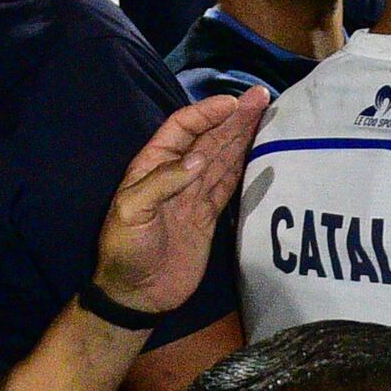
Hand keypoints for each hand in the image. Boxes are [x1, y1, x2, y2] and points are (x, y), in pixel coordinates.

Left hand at [89, 91, 269, 321]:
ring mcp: (193, 195)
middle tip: (261, 97)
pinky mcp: (208, 216)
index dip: (207, 113)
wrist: (136, 293)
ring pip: (223, 157)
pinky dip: (244, 168)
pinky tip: (259, 152)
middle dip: (234, 117)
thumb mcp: (132, 212)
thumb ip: (163, 182)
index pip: (183, 128)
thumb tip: (199, 159)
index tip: (233, 103)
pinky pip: (229, 185)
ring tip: (266, 114)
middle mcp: (176, 175)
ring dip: (243, 136)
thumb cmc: (125, 250)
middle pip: (209, 138)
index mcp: (152, 165)